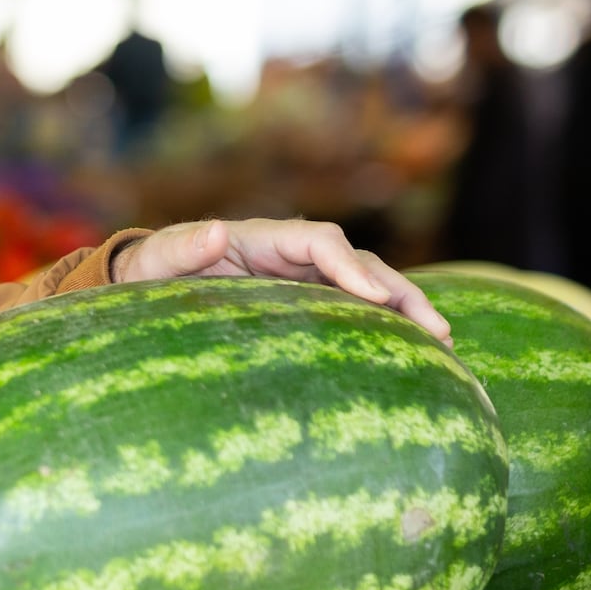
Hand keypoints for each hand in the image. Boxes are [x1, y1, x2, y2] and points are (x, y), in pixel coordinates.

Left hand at [115, 218, 451, 343]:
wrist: (148, 288)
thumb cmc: (148, 274)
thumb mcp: (155, 261)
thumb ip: (181, 248)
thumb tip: (216, 232)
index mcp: (260, 239)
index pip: (320, 242)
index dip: (350, 265)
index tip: (374, 295)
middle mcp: (289, 255)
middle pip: (357, 264)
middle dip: (398, 291)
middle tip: (436, 327)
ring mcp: (300, 281)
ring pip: (364, 289)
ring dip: (403, 311)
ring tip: (442, 342)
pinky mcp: (303, 307)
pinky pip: (350, 313)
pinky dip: (382, 329)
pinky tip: (412, 357)